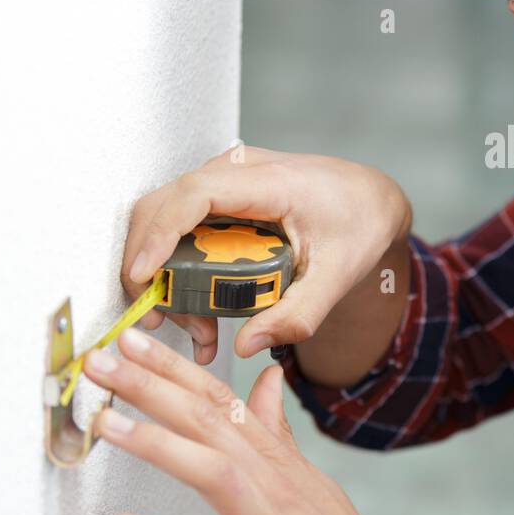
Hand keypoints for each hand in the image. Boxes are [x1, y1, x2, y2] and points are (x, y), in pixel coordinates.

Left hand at [82, 325, 417, 514]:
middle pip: (205, 419)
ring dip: (157, 443)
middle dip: (151, 386)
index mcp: (269, 451)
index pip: (217, 396)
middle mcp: (265, 475)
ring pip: (208, 469)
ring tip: (108, 424)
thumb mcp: (303, 468)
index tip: (133, 339)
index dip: (173, 365)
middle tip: (103, 362)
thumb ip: (274, 424)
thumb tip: (267, 377)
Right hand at [120, 144, 411, 363]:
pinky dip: (175, 266)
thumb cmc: (358, 225)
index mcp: (270, 181)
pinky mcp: (218, 195)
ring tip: (195, 327)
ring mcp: (223, 178)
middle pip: (163, 206)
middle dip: (150, 266)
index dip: (161, 232)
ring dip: (161, 272)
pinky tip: (199, 311)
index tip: (143, 275)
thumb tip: (246, 344)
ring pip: (163, 218)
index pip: (196, 193)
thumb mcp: (339, 276)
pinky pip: (179, 225)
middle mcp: (237, 170)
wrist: (370, 198)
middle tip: (164, 321)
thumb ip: (299, 314)